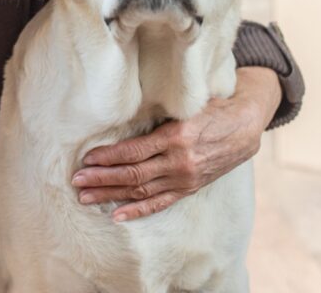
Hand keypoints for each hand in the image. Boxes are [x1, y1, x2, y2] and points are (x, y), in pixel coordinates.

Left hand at [70, 66, 280, 221]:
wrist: (244, 128)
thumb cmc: (210, 109)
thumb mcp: (184, 105)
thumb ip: (157, 113)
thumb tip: (119, 109)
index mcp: (176, 137)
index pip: (134, 151)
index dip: (108, 157)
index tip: (87, 158)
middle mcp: (179, 162)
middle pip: (133, 174)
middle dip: (101, 178)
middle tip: (77, 180)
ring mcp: (184, 178)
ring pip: (141, 191)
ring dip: (111, 195)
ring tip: (85, 197)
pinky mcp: (189, 188)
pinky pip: (159, 203)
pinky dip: (137, 210)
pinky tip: (116, 214)